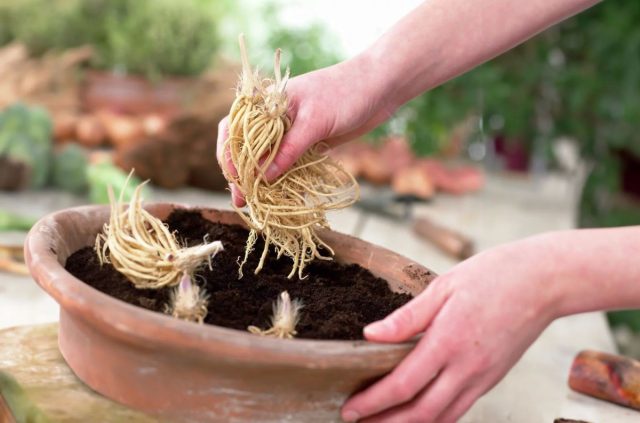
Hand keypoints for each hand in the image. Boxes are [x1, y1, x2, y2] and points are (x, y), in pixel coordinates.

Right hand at [216, 53, 396, 206]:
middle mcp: (275, 117)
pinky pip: (288, 163)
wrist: (380, 87)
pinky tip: (279, 195)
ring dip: (261, 180)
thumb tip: (263, 176)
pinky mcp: (308, 142)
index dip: (230, 155)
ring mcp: (291, 131)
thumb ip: (289, 148)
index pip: (236, 129)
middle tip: (242, 200)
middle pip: (248, 147)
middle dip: (243, 173)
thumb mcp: (315, 121)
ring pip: (268, 158)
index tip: (235, 180)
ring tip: (256, 204)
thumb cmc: (345, 93)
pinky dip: (283, 178)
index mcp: (268, 102)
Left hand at [342, 237, 560, 421]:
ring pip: (442, 418)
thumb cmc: (493, 276)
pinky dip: (436, 420)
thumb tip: (370, 334)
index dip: (373, 402)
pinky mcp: (493, 379)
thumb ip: (407, 317)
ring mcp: (483, 378)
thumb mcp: (444, 286)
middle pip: (420, 413)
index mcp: (449, 341)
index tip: (349, 409)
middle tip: (356, 421)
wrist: (545, 282)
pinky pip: (460, 409)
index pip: (403, 384)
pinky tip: (418, 416)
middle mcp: (467, 368)